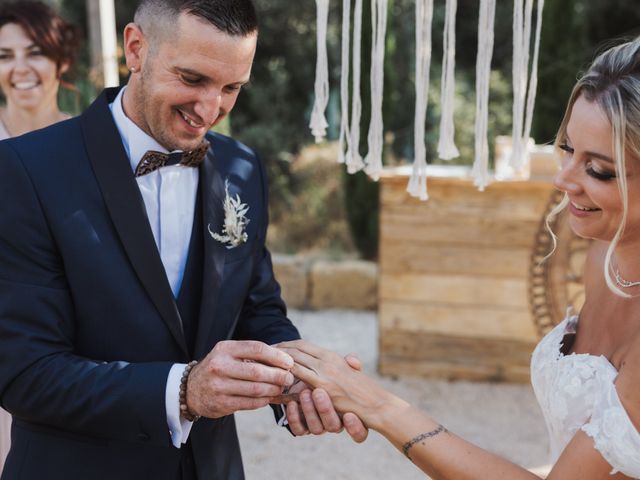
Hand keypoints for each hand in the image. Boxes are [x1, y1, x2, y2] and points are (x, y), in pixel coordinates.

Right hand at [186, 340, 293, 418]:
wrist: (191, 389)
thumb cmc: (218, 368)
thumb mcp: (229, 354)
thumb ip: (251, 355)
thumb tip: (284, 360)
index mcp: (225, 349)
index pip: (257, 349)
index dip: (276, 356)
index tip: (289, 361)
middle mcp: (220, 366)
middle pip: (257, 371)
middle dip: (278, 375)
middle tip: (289, 378)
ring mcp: (219, 386)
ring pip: (255, 389)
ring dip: (273, 389)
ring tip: (281, 388)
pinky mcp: (220, 404)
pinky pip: (249, 403)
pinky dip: (263, 400)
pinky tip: (269, 397)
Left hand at [274, 350, 368, 441]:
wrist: (309, 386)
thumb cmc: (335, 379)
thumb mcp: (345, 373)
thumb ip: (351, 367)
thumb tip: (352, 360)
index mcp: (349, 414)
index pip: (358, 430)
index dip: (355, 428)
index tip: (349, 416)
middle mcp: (334, 422)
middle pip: (333, 426)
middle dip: (325, 410)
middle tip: (318, 392)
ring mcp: (318, 425)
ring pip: (316, 428)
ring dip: (309, 410)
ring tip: (304, 392)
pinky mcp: (302, 427)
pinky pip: (299, 429)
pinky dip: (294, 417)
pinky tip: (292, 403)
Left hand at [277, 340, 407, 430]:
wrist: (377, 403)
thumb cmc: (365, 391)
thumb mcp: (352, 373)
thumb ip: (346, 364)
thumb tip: (348, 359)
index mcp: (332, 356)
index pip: (304, 345)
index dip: (288, 344)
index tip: (275, 345)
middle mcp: (327, 360)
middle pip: (296, 348)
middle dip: (279, 348)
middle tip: (263, 349)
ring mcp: (324, 372)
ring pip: (295, 357)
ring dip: (279, 356)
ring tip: (265, 358)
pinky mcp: (323, 386)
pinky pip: (299, 374)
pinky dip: (286, 370)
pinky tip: (276, 371)